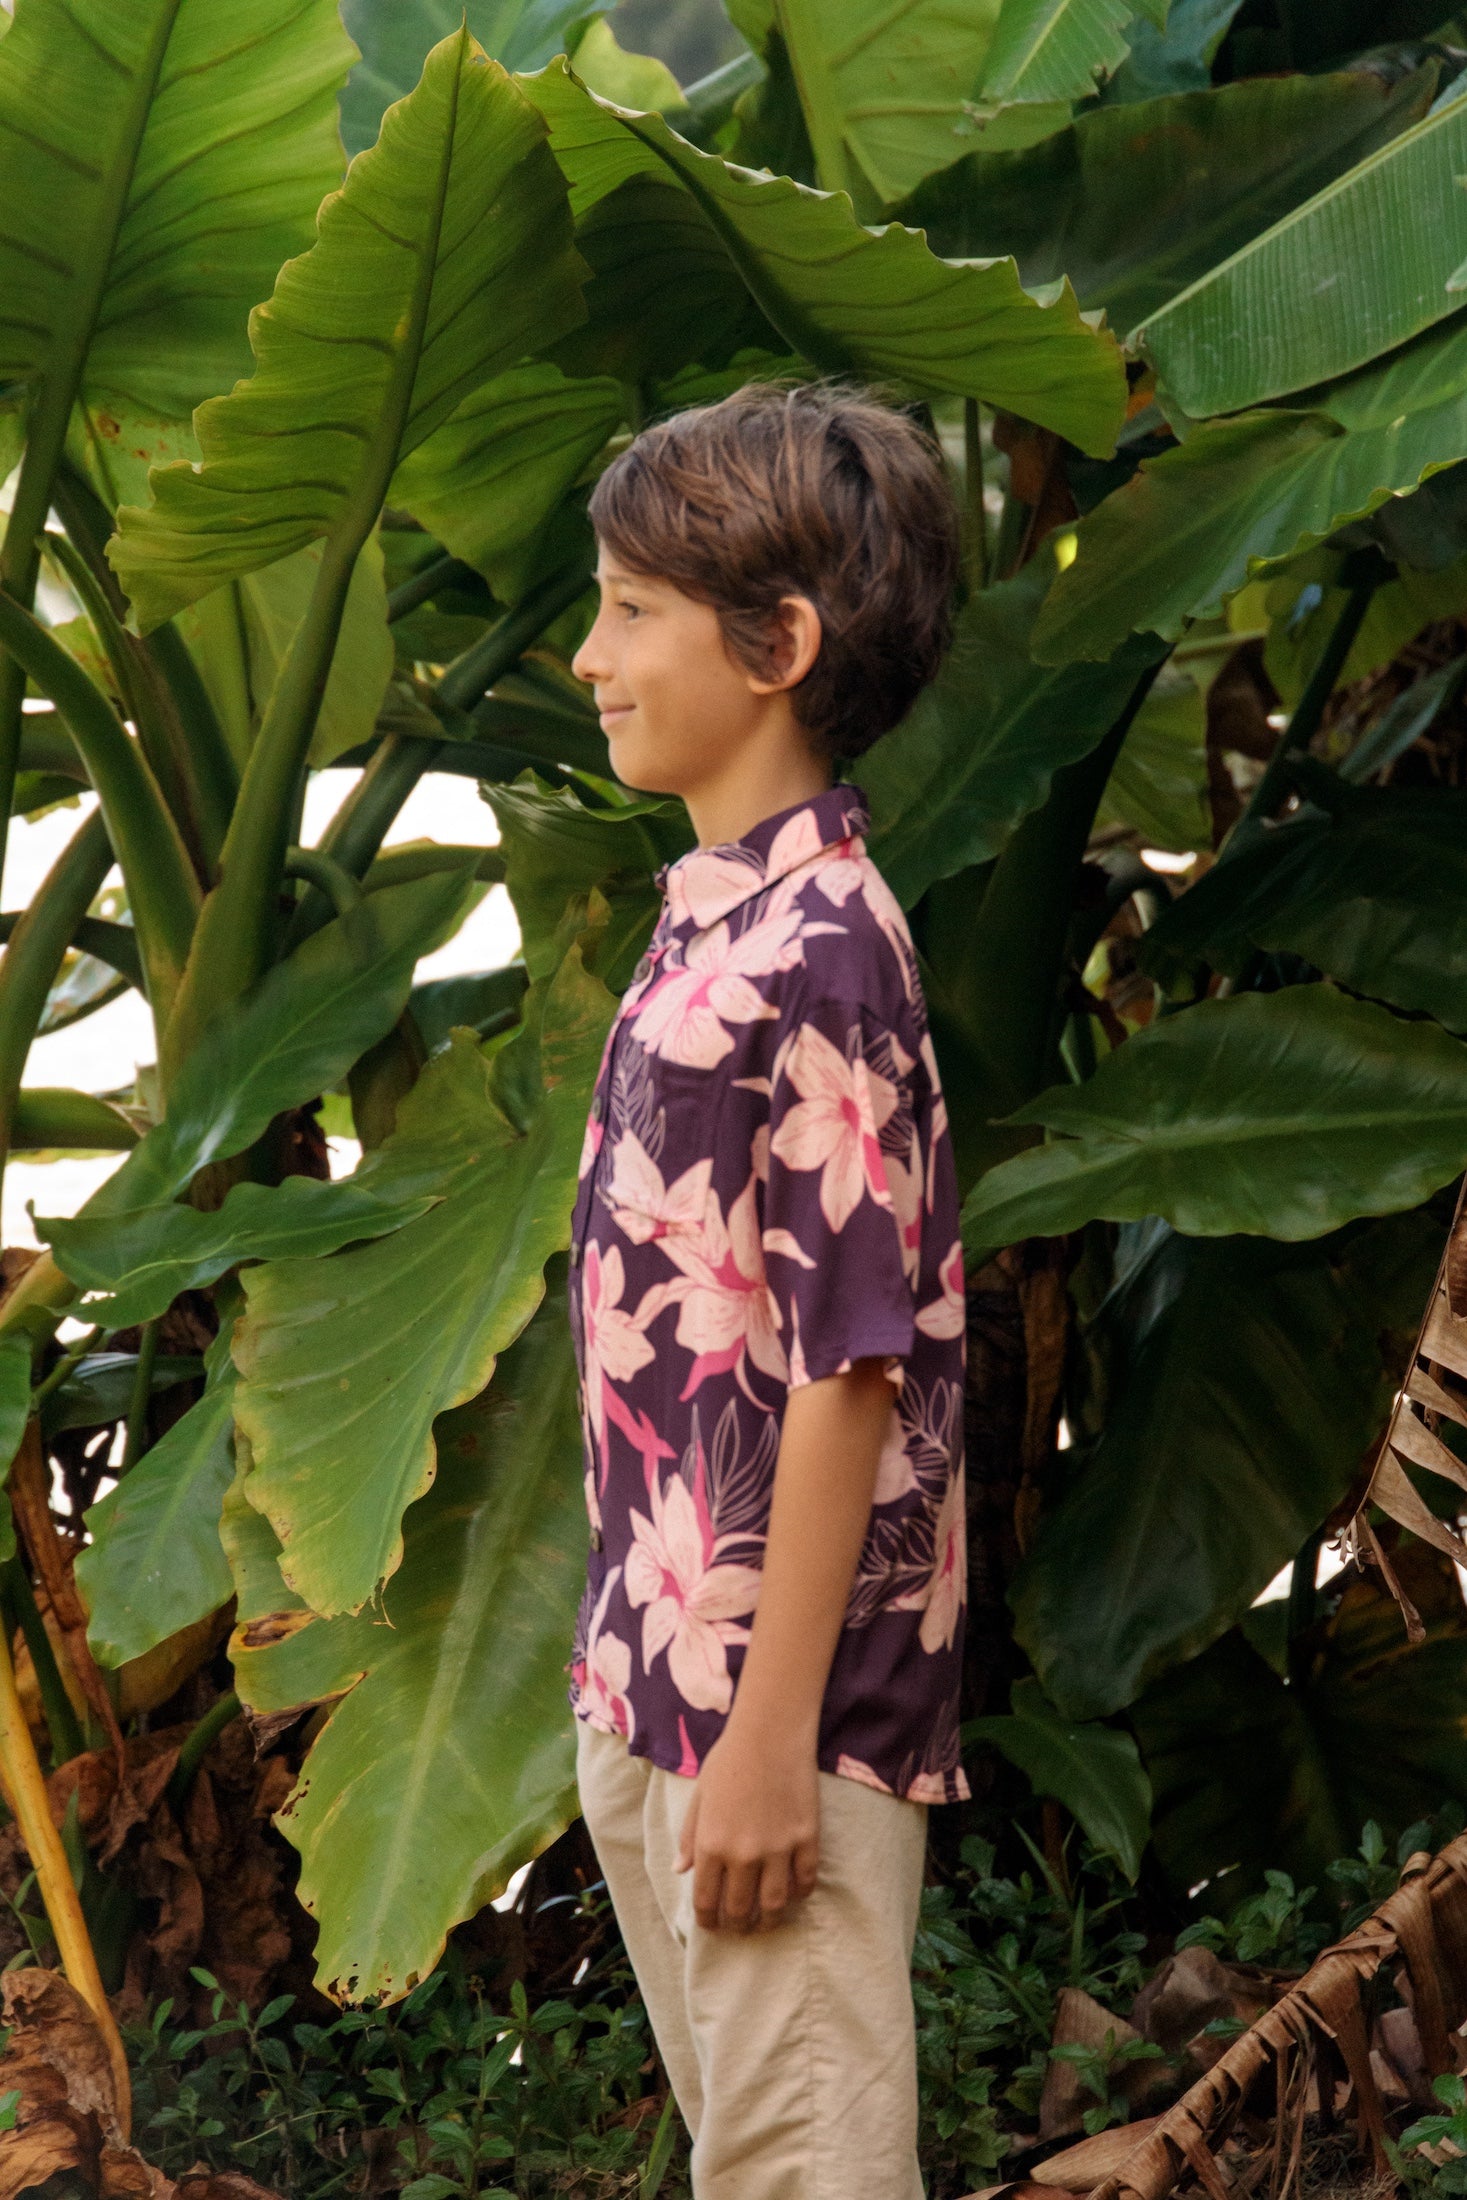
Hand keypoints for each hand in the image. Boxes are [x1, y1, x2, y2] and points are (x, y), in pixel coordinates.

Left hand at [675, 1723, 819, 1933]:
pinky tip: (793, 1894)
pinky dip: (799, 1894)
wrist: (770, 1732)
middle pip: (741, 1909)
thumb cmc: (729, 1759)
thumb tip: (680, 1870)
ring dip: (769, 1920)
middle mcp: (743, 1854)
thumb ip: (690, 1837)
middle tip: (739, 1927)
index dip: (709, 1921)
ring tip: (766, 1922)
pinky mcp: (806, 1838)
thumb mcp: (700, 1797)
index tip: (712, 1926)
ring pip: (775, 1904)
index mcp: (711, 1844)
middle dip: (738, 1925)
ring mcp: (778, 1848)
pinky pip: (805, 1881)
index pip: (707, 1901)